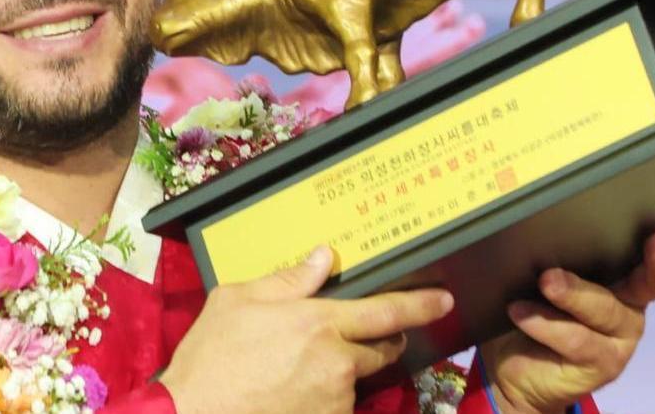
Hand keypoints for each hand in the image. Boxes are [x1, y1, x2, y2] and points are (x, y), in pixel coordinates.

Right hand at [160, 246, 454, 413]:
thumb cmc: (211, 356)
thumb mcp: (238, 300)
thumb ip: (288, 279)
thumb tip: (323, 256)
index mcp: (318, 323)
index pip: (385, 311)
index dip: (419, 305)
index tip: (443, 300)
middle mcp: (337, 363)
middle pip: (381, 348)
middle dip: (377, 340)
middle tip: (343, 337)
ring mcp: (334, 400)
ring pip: (354, 380)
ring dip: (340, 372)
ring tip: (293, 371)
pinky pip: (336, 406)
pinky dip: (322, 397)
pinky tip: (288, 393)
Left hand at [480, 230, 654, 413]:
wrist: (513, 369)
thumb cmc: (533, 309)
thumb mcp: (543, 280)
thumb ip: (554, 260)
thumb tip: (540, 234)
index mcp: (624, 282)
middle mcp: (629, 311)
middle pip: (635, 289)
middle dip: (601, 271)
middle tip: (554, 271)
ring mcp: (618, 342)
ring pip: (601, 312)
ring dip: (570, 295)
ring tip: (543, 283)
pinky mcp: (603, 366)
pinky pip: (575, 341)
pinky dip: (545, 325)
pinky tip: (520, 313)